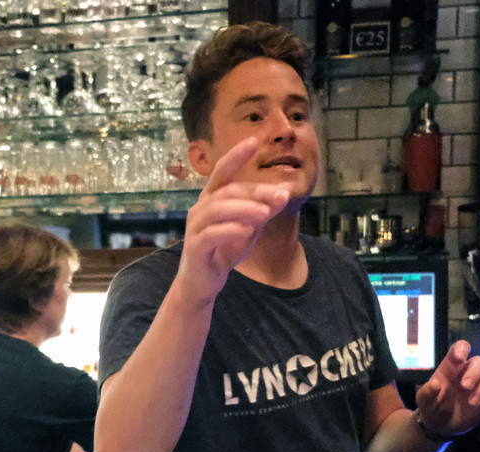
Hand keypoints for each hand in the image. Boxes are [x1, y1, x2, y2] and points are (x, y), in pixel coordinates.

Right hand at [178, 137, 291, 298]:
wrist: (204, 283)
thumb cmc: (224, 250)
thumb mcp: (249, 228)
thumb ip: (263, 210)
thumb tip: (284, 192)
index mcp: (212, 199)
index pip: (223, 171)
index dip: (237, 155)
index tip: (255, 140)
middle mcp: (200, 209)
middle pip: (227, 191)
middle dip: (254, 191)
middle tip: (280, 195)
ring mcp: (195, 227)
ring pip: (218, 209)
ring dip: (244, 208)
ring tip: (265, 213)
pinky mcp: (195, 247)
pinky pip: (211, 234)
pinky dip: (229, 230)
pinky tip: (245, 231)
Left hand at [414, 341, 479, 436]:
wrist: (440, 425)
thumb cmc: (431, 407)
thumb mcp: (424, 402)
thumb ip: (427, 393)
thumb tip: (435, 383)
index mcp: (450, 368)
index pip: (459, 348)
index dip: (462, 349)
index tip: (460, 358)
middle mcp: (466, 372)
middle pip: (479, 361)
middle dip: (474, 373)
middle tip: (465, 387)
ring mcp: (479, 383)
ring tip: (472, 403)